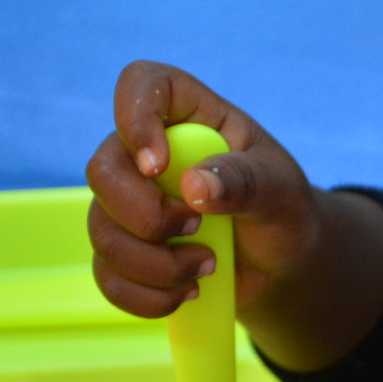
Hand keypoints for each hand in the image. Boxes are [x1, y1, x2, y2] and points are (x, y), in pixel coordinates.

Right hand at [85, 60, 321, 316]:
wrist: (281, 259)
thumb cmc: (281, 206)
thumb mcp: (281, 188)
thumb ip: (246, 180)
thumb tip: (195, 187)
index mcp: (186, 115)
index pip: (139, 85)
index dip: (135, 118)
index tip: (159, 165)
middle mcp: (144, 153)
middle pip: (102, 172)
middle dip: (147, 216)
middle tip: (198, 228)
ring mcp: (128, 203)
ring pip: (101, 232)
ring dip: (155, 264)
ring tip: (207, 268)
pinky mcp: (126, 249)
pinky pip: (107, 276)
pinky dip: (146, 296)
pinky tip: (186, 294)